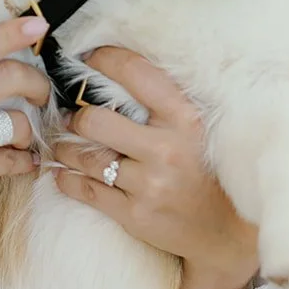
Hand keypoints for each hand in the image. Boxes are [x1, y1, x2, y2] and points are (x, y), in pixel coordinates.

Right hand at [0, 15, 51, 252]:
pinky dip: (24, 163)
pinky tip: (23, 165)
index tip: (38, 25)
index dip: (12, 32)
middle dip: (37, 85)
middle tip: (42, 94)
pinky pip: (15, 160)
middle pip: (11, 77)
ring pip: (19, 123)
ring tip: (22, 143)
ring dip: (27, 134)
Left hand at [52, 47, 259, 288]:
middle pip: (94, 120)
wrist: (225, 231)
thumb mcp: (195, 128)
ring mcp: (149, 184)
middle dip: (76, 117)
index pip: (136, 73)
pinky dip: (66, 178)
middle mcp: (166, 149)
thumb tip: (116, 67)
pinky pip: (84, 189)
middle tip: (72, 117)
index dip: (104, 59)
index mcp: (184, 118)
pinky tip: (63, 171)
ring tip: (64, 143)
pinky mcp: (134, 214)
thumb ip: (162, 101)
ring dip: (66, 148)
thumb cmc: (204, 169)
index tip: (88, 58)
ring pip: (84, 156)